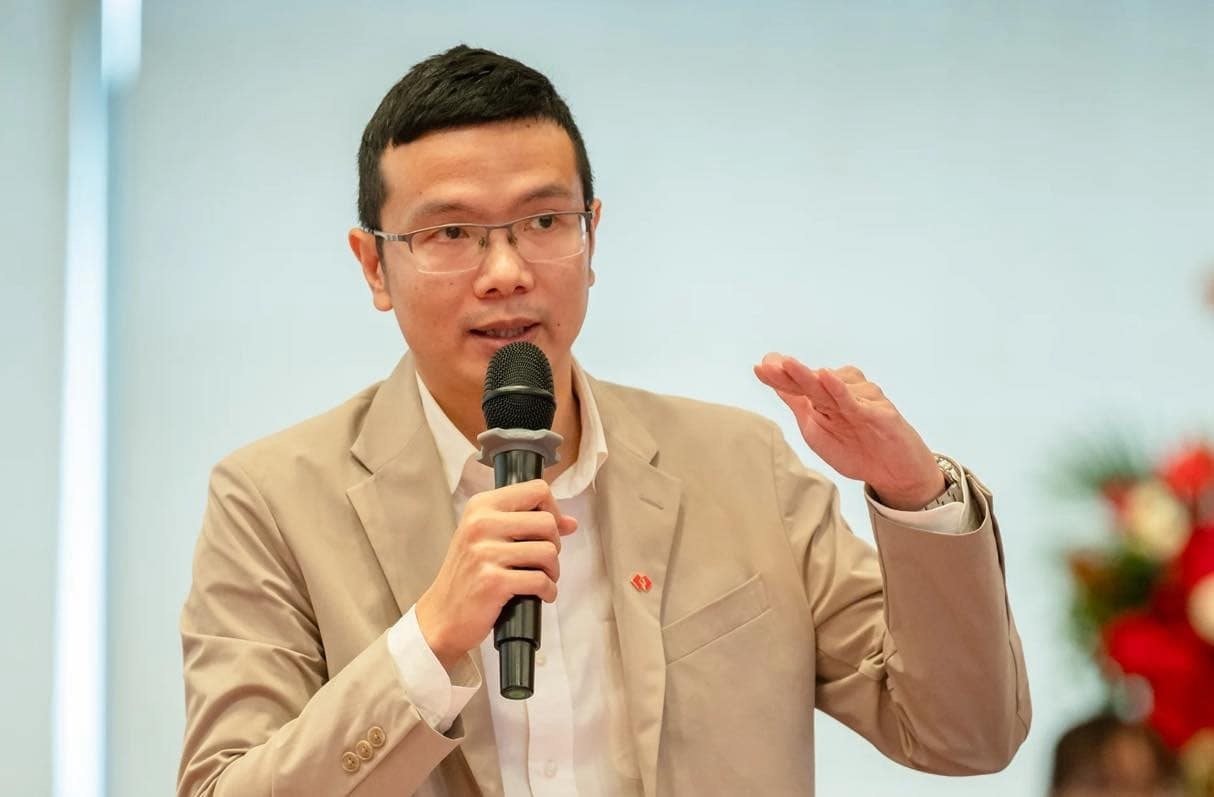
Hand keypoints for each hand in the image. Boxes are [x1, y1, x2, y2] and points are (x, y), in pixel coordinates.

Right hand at [414, 479, 577, 670]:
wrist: (442, 614)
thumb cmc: (469, 575)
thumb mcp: (488, 538)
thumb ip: (527, 524)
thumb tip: (571, 523)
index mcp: (481, 506)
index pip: (537, 490)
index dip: (552, 510)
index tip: (547, 530)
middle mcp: (481, 524)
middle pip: (548, 522)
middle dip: (554, 545)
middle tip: (541, 561)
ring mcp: (486, 553)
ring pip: (548, 552)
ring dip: (552, 571)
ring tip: (540, 579)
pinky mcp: (493, 582)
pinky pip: (541, 580)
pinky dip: (548, 591)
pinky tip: (539, 595)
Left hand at [753, 352, 943, 509]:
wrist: (894, 473)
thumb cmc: (856, 449)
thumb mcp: (816, 428)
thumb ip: (798, 403)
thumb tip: (775, 382)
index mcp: (824, 397)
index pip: (798, 385)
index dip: (780, 376)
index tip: (760, 367)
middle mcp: (843, 392)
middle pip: (812, 382)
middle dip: (790, 372)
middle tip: (770, 364)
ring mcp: (862, 399)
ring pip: (831, 385)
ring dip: (808, 376)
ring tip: (788, 366)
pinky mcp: (879, 412)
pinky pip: (856, 400)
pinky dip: (840, 389)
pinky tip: (826, 377)